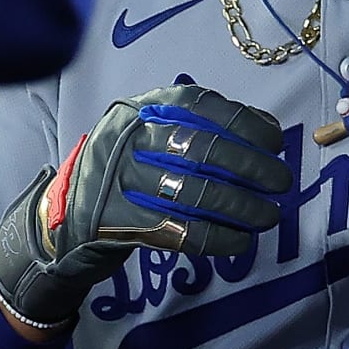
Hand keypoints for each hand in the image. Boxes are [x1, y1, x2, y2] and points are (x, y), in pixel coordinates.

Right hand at [0, 84, 290, 339]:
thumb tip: (268, 132)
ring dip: (242, 207)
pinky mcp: (119, 224)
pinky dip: (217, 238)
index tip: (276, 143)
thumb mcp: (154, 132)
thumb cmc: (128, 170)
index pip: (200, 106)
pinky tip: (241, 241)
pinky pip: (180, 231)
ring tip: (268, 215)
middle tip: (282, 182)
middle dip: (251, 167)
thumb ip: (202, 125)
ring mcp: (120, 182)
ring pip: (194, 192)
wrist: (67, 216)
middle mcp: (128, 138)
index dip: (245, 123)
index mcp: (142, 108)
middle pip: (201, 149)